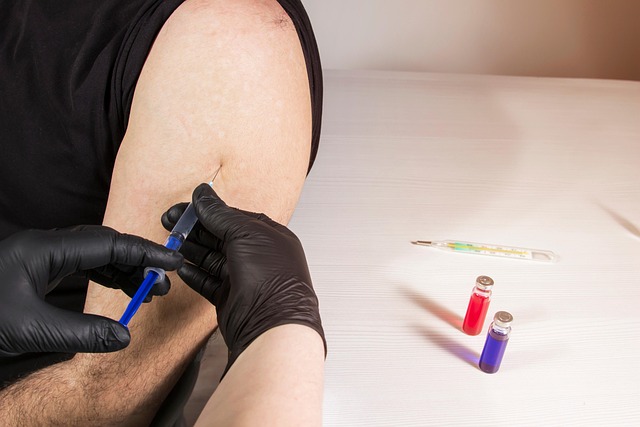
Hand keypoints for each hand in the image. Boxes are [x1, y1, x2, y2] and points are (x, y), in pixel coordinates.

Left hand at [0, 226, 182, 355]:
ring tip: (145, 291)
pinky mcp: (36, 271)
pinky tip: (118, 292)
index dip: (144, 254)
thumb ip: (81, 332)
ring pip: (94, 256)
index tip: (171, 263)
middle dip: (137, 262)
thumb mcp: (30, 329)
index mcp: (46, 249)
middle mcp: (46, 247)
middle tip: (161, 284)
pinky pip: (81, 267)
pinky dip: (104, 278)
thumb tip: (124, 336)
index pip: (108, 244)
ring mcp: (40, 258)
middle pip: (104, 245)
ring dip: (122, 271)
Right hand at [162, 184, 324, 371]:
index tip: (184, 208)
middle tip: (169, 222)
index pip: (232, 217)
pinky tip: (180, 265)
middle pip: (219, 236)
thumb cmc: (272, 279)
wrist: (271, 325)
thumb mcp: (246, 234)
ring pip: (211, 258)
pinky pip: (207, 281)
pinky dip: (193, 273)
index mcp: (268, 235)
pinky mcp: (230, 298)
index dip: (207, 211)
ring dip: (190, 249)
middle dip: (193, 229)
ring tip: (170, 241)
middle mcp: (257, 256)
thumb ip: (221, 215)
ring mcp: (244, 278)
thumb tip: (203, 195)